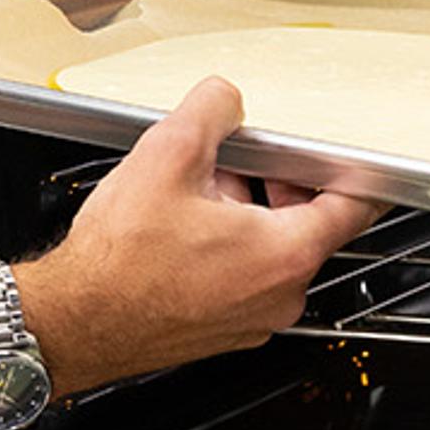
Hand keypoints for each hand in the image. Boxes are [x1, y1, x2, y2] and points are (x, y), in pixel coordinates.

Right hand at [17, 78, 383, 391]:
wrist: (75, 322)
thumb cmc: (118, 263)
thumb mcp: (167, 155)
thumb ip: (212, 110)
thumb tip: (225, 98)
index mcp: (285, 253)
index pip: (354, 206)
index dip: (351, 168)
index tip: (346, 154)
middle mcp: (279, 295)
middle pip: (310, 225)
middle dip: (280, 183)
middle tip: (245, 159)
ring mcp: (254, 319)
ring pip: (273, 251)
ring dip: (250, 214)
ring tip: (202, 192)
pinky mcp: (225, 331)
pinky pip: (247, 277)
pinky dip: (231, 248)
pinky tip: (188, 229)